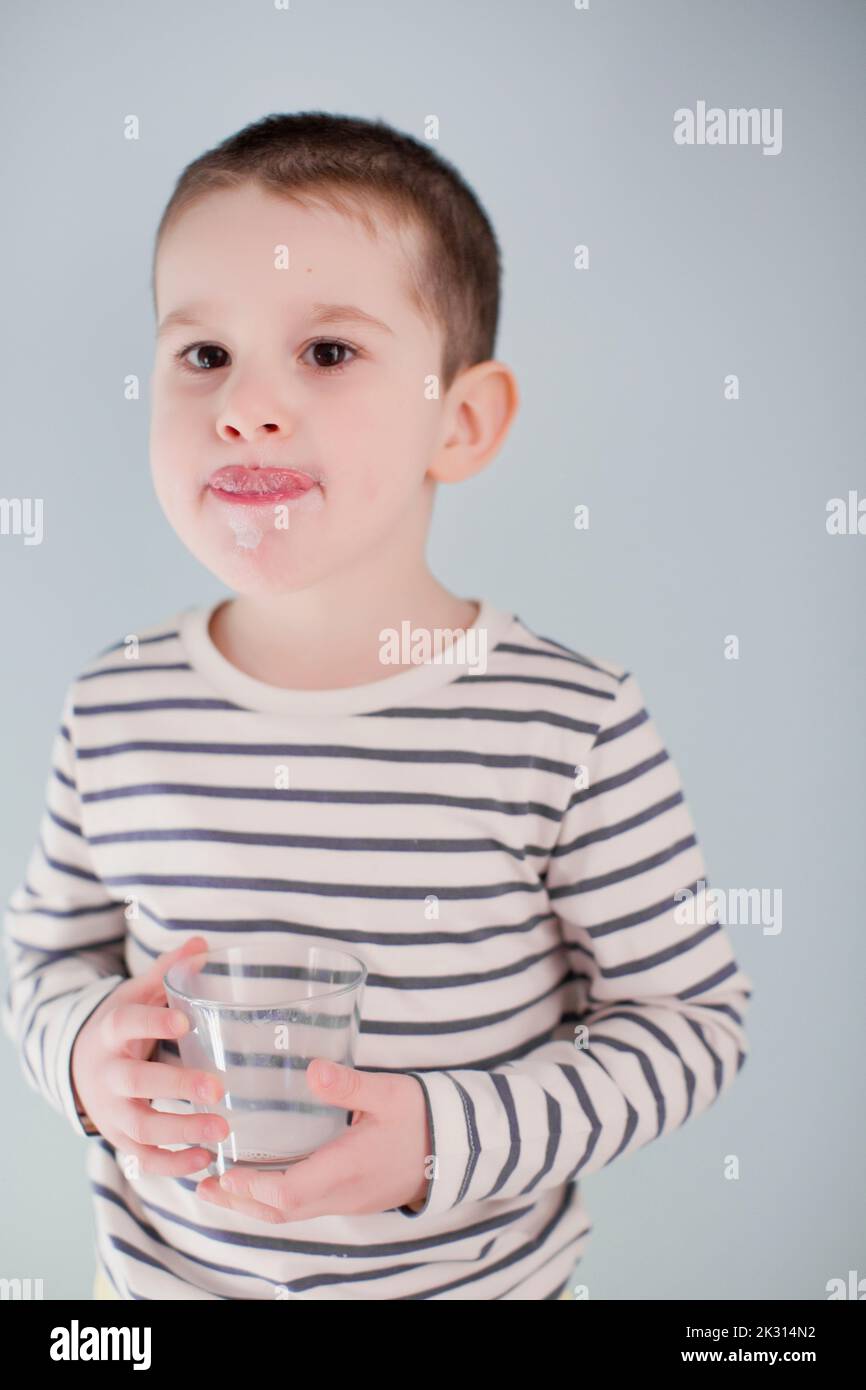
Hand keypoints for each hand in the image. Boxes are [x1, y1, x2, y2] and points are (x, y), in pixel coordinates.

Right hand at [70, 935, 230, 1174]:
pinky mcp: (120, 1138)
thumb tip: (202, 944)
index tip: (183, 1020)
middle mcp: (108, 1074)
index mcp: (112, 1031)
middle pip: (135, 1082)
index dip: (151, 1023)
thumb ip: (169, 972)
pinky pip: (143, 1159)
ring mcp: (111, 1110)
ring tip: (222, 1130)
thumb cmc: (123, 1026)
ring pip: (141, 1127)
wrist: (81, 1065)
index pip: (126, 1024)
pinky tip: (205, 1160)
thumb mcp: (137, 995)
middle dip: (176, 1087)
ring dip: (181, 1131)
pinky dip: (171, 1165)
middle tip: (218, 1088)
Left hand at [195, 1059, 431, 1222]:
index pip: (289, 1193)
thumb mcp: (389, 1093)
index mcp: (348, 1169)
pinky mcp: (350, 1198)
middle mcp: (342, 1193)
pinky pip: (302, 1208)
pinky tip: (259, 1181)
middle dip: (238, 1201)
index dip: (251, 1187)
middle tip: (202, 1184)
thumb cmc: (423, 1117)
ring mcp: (346, 1201)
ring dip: (251, 1203)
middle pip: (279, 1212)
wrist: (457, 1147)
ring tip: (217, 1186)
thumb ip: (350, 1084)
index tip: (221, 1173)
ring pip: (288, 1214)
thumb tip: (312, 1069)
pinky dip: (272, 1200)